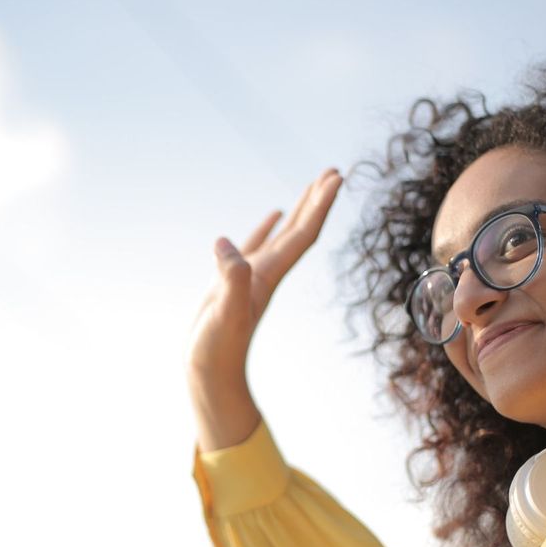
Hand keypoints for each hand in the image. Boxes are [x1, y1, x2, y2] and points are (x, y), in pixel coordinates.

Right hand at [187, 167, 342, 450]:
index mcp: (269, 276)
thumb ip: (230, 278)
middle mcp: (267, 273)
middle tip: (334, 171)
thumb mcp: (223, 313)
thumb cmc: (216, 349)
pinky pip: (255, 246)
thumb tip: (225, 244)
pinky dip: (267, 227)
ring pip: (283, 235)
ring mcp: (251, 276)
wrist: (209, 375)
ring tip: (313, 185)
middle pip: (301, 231)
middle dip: (317, 201)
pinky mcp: (233, 281)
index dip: (319, 205)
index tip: (336, 177)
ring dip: (299, 209)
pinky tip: (273, 214)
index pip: (302, 235)